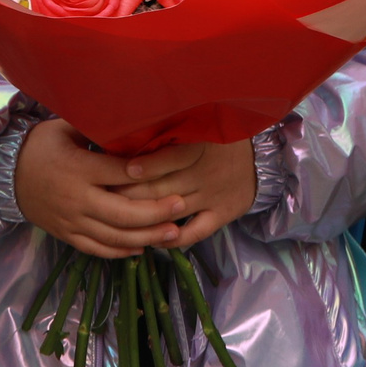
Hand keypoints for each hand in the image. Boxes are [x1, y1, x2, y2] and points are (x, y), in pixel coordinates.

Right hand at [14, 117, 197, 258]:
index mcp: (77, 168)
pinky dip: (121, 252)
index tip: (172, 175)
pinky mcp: (66, 234)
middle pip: (124, 212)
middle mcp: (76, 197)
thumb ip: (93, 128)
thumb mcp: (62, 129)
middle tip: (181, 205)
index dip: (148, 176)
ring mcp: (71, 220)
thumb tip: (128, 115)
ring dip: (147, 237)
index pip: (120, 174)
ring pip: (115, 236)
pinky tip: (141, 248)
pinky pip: (97, 249)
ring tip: (172, 233)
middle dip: (156, 212)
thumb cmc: (39, 146)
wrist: (4, 175)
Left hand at [108, 138, 256, 249]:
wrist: (262, 161)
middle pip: (162, 187)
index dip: (142, 166)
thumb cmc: (217, 139)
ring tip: (117, 218)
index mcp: (197, 147)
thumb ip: (167, 130)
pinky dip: (173, 238)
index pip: (167, 159)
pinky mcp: (222, 215)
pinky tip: (152, 239)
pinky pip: (195, 232)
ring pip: (173, 210)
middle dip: (130, 194)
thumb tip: (124, 129)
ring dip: (145, 216)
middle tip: (103, 197)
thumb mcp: (197, 127)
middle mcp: (203, 174)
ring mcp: (212, 197)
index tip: (117, 170)